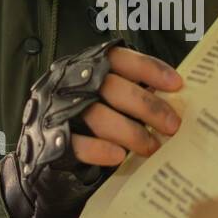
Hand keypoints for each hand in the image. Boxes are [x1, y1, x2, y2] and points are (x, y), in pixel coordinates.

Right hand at [2, 39, 181, 217]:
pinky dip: (100, 149)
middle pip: (112, 86)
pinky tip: (119, 156)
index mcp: (84, 66)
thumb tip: (175, 101)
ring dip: (130, 132)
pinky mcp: (47, 138)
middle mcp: (68, 82)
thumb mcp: (105, 101)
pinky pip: (76, 143)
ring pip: (97, 114)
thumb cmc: (84, 124)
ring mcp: (55, 109)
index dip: (149, 69)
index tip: (177, 85)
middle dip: (147, 106)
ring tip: (152, 147)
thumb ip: (130, 95)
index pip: (119, 58)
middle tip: (172, 126)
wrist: (40, 159)